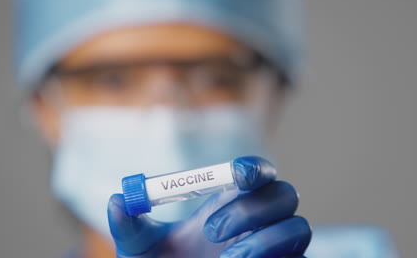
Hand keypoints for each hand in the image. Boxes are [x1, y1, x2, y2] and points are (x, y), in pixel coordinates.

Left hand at [108, 156, 310, 256]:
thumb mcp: (140, 251)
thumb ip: (129, 227)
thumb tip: (117, 200)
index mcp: (228, 204)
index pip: (255, 173)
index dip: (254, 168)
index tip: (238, 174)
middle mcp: (258, 223)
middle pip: (284, 193)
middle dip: (251, 208)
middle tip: (211, 231)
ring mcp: (277, 249)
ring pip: (299, 227)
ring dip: (265, 241)